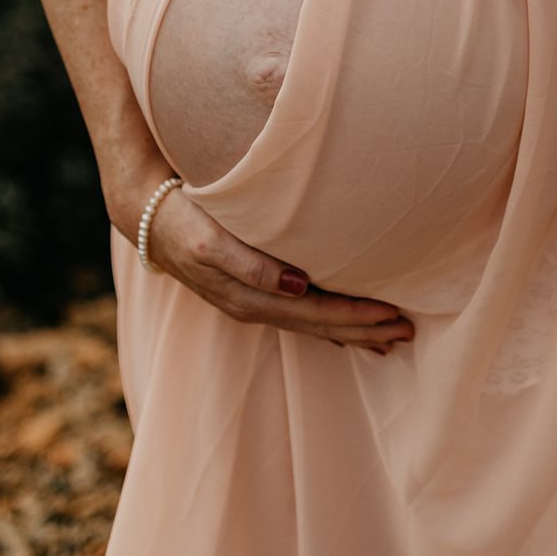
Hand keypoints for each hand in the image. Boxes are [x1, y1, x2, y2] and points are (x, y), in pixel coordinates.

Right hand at [144, 186, 415, 353]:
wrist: (148, 218)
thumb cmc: (182, 220)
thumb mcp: (209, 240)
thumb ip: (250, 264)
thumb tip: (297, 285)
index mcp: (251, 298)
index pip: (317, 314)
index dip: (357, 317)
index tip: (395, 316)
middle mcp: (256, 306)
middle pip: (320, 326)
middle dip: (364, 330)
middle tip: (408, 332)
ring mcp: (253, 302)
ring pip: (313, 324)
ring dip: (351, 330)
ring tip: (388, 337)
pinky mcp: (251, 290)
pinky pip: (299, 314)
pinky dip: (327, 323)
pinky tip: (345, 327)